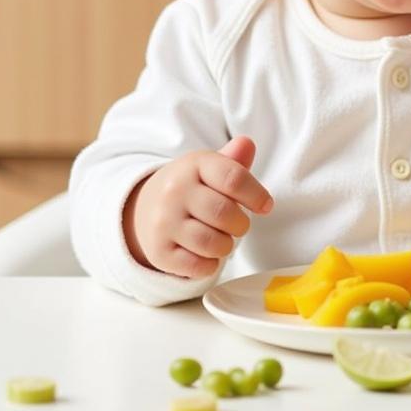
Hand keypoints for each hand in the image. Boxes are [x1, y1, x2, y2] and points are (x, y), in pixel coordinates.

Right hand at [122, 135, 273, 279]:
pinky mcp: (158, 252)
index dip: (257, 195)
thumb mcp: (209, 168)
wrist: (144, 208)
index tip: (266, 206)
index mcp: (193, 164)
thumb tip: (247, 144)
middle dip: (241, 224)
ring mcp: (163, 222)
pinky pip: (197, 266)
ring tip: (222, 239)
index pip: (234, 179)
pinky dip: (209, 265)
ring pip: (212, 243)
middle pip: (225, 213)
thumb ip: (233, 160)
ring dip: (226, 246)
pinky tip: (206, 254)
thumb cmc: (191, 187)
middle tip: (238, 225)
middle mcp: (174, 191)